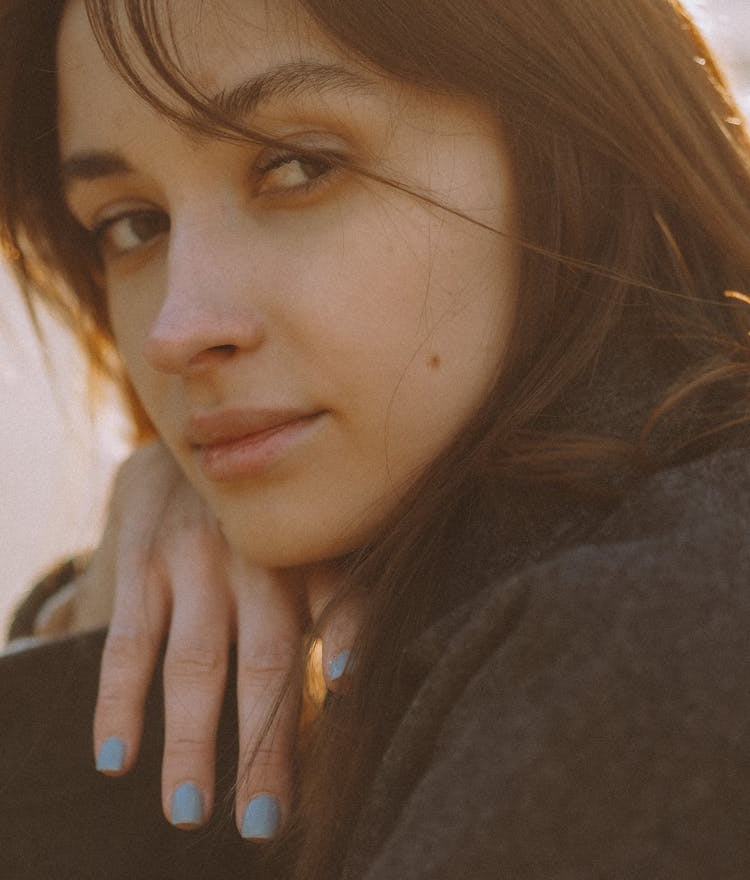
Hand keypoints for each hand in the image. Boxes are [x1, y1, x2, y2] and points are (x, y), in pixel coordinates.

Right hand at [89, 441, 358, 839]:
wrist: (204, 443)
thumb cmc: (284, 510)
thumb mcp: (325, 527)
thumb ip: (352, 587)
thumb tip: (376, 679)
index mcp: (317, 547)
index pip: (341, 597)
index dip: (351, 635)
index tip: (355, 684)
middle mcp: (257, 555)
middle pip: (264, 658)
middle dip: (263, 743)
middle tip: (264, 820)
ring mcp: (195, 557)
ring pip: (194, 661)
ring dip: (191, 740)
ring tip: (191, 811)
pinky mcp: (144, 561)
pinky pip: (128, 641)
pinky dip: (119, 701)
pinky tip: (116, 757)